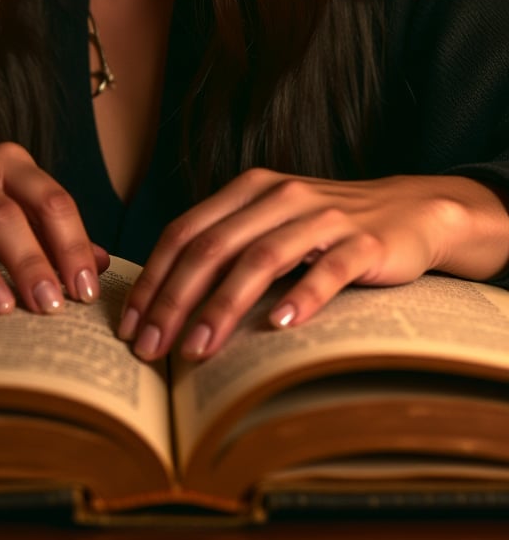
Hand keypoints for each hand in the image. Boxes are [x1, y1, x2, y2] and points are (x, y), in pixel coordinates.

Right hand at [0, 139, 108, 313]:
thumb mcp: (4, 203)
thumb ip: (49, 232)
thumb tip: (102, 265)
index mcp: (8, 163)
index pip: (51, 200)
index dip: (72, 245)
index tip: (84, 291)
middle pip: (5, 215)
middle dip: (31, 262)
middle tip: (49, 307)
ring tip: (0, 308)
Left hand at [118, 169, 508, 360]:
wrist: (409, 211)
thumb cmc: (326, 229)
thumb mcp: (271, 226)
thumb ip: (228, 249)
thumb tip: (164, 305)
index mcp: (249, 189)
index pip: (185, 231)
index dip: (153, 278)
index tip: (130, 324)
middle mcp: (280, 195)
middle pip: (213, 247)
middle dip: (175, 300)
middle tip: (150, 349)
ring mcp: (322, 217)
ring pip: (261, 259)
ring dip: (223, 307)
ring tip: (198, 350)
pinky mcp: (364, 242)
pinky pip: (328, 270)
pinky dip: (302, 297)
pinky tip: (280, 327)